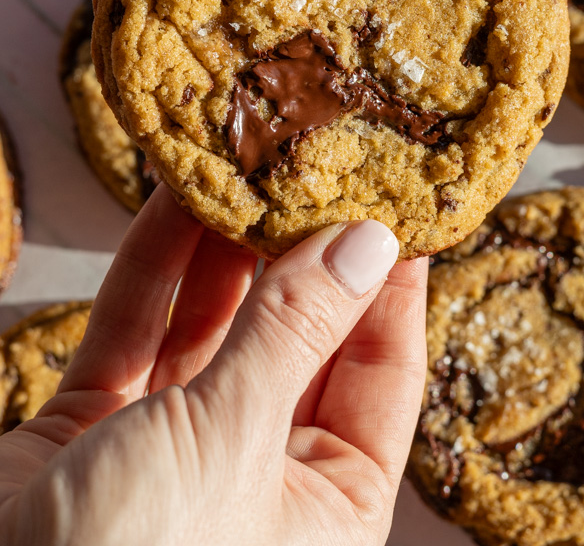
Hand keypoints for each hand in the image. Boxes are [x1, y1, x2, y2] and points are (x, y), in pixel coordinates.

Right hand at [0, 186, 426, 545]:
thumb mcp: (231, 439)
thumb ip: (294, 332)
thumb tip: (369, 245)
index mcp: (326, 512)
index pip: (381, 379)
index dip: (390, 292)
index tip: (394, 208)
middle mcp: (258, 480)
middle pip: (298, 343)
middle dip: (301, 255)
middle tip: (317, 168)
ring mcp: (175, 448)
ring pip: (215, 327)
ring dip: (226, 247)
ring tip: (251, 165)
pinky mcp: (96, 426)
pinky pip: (138, 331)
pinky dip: (156, 265)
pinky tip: (177, 196)